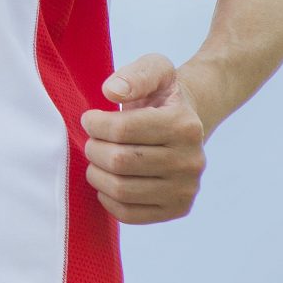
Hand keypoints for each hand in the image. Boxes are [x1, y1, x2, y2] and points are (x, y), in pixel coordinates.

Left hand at [79, 53, 208, 224]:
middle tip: (92, 140)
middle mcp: (192, 161)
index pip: (122, 130)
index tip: (90, 118)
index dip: (94, 124)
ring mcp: (187, 189)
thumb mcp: (155, 69)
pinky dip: (107, 198)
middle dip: (93, 148)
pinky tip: (108, 179)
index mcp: (185, 125)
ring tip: (98, 158)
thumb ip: (135, 75)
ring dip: (96, 173)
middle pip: (119, 161)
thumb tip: (111, 92)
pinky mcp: (177, 210)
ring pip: (121, 189)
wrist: (184, 125)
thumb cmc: (161, 97)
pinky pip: (129, 213)